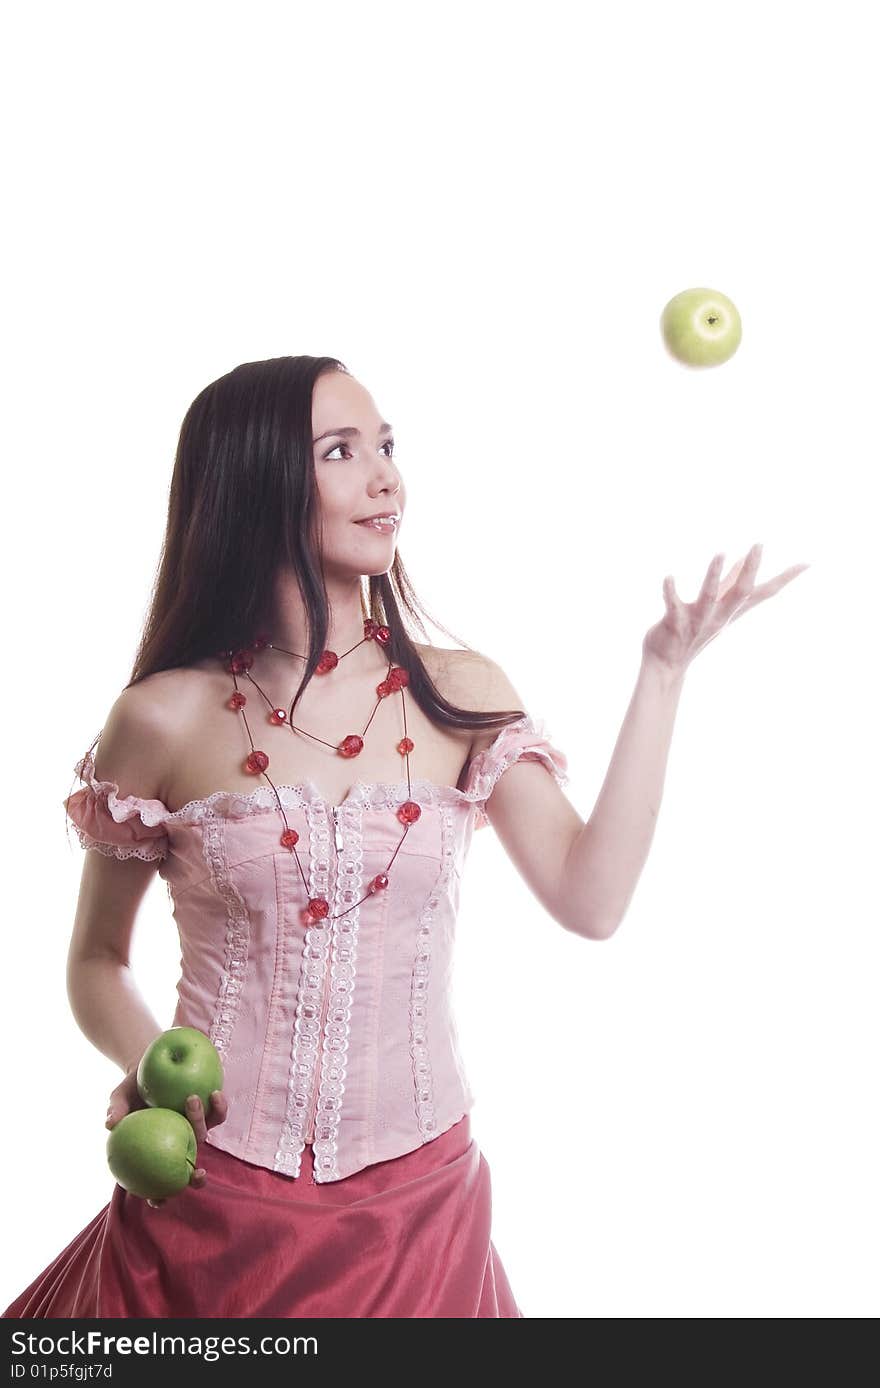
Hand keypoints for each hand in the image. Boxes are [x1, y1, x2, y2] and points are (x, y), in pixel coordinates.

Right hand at [105, 1066, 228, 1209]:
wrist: (151, 1068)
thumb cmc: (131, 1089)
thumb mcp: (120, 1098)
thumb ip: (116, 1109)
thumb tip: (109, 1124)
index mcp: (153, 1152)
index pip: (154, 1183)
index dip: (158, 1197)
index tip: (160, 1200)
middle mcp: (175, 1146)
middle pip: (187, 1170)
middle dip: (196, 1179)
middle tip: (199, 1173)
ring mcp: (191, 1131)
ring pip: (201, 1137)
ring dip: (199, 1121)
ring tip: (192, 1098)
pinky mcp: (206, 1113)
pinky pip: (216, 1115)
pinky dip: (218, 1107)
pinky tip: (214, 1093)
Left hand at [641, 543, 809, 674]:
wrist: (666, 665)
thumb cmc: (692, 630)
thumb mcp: (717, 606)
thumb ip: (729, 582)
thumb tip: (742, 558)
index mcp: (731, 610)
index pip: (764, 593)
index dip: (785, 579)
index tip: (807, 563)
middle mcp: (719, 616)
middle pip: (741, 593)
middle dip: (750, 570)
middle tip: (759, 545)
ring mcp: (698, 621)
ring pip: (709, 597)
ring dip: (714, 576)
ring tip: (719, 553)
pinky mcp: (674, 624)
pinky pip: (673, 607)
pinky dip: (670, 592)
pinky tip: (668, 577)